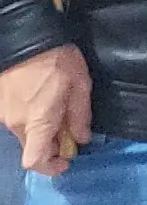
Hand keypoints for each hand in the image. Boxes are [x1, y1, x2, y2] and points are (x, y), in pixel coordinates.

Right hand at [0, 45, 87, 176]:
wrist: (26, 37)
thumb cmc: (57, 60)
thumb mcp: (80, 86)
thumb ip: (80, 116)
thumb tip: (81, 139)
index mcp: (37, 122)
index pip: (35, 161)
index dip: (51, 167)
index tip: (67, 159)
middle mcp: (16, 123)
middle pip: (31, 147)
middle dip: (50, 146)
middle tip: (68, 131)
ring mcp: (4, 114)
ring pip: (24, 133)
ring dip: (41, 130)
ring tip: (57, 110)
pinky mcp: (0, 104)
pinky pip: (17, 120)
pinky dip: (31, 118)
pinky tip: (43, 101)